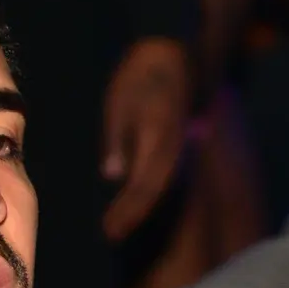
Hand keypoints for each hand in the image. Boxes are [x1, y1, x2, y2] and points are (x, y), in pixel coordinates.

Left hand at [100, 38, 190, 241]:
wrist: (171, 53)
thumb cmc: (139, 75)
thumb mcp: (120, 104)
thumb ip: (117, 139)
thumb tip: (112, 174)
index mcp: (158, 136)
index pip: (145, 182)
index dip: (129, 209)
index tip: (110, 228)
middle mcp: (172, 145)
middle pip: (154, 189)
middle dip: (132, 214)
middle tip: (110, 235)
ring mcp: (178, 144)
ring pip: (161, 183)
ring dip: (139, 207)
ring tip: (117, 227)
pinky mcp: (175, 142)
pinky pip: (162, 173)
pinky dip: (146, 191)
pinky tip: (131, 203)